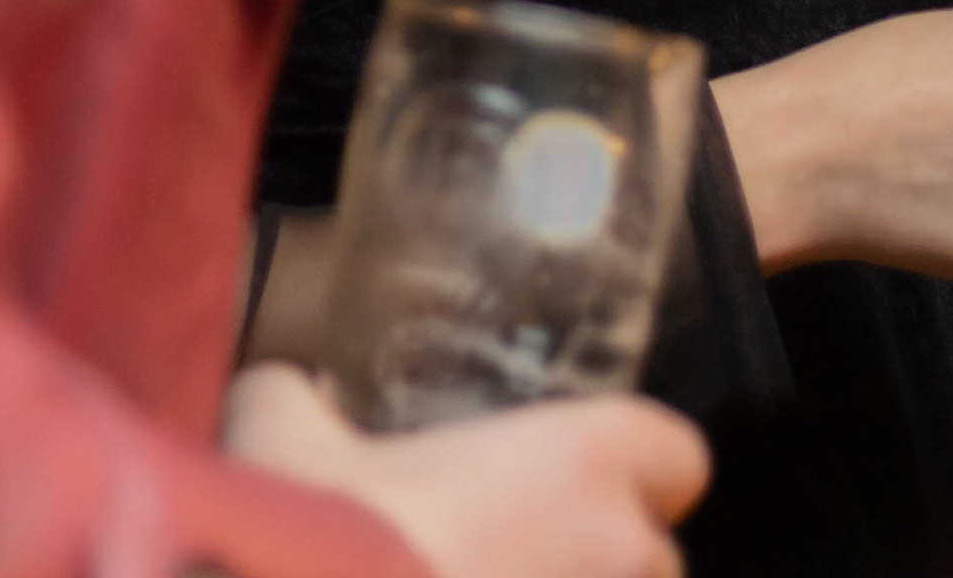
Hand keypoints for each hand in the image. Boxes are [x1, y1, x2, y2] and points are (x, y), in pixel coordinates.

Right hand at [223, 364, 708, 577]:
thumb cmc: (314, 538)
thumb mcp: (278, 434)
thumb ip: (293, 397)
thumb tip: (283, 391)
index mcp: (579, 463)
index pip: (674, 454)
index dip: (631, 464)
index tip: (575, 479)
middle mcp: (617, 556)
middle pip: (650, 558)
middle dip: (589, 564)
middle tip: (499, 563)